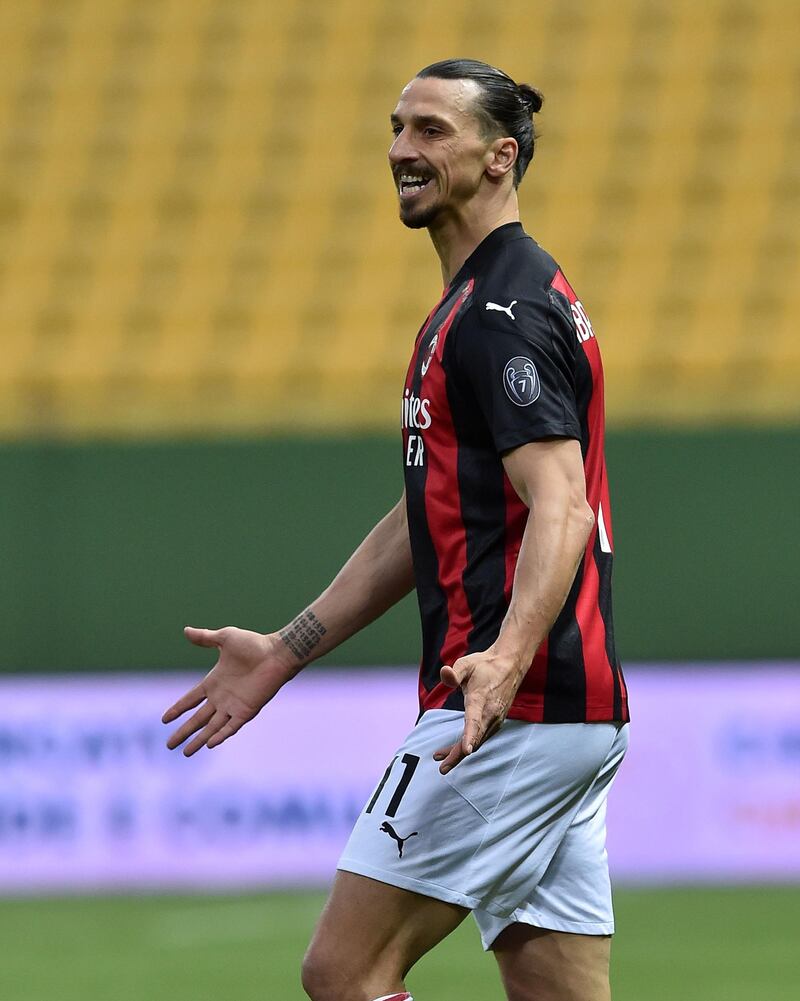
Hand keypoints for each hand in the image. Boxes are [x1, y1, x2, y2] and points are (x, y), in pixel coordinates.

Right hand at [162, 626, 297, 755]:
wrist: (277, 653)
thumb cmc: (254, 644)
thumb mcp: (225, 638)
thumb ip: (205, 638)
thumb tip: (185, 631)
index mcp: (214, 682)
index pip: (191, 699)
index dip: (178, 708)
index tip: (165, 719)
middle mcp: (221, 697)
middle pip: (197, 719)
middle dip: (183, 732)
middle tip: (168, 745)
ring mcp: (233, 706)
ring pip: (211, 728)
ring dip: (198, 740)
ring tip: (185, 753)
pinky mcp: (247, 711)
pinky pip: (231, 727)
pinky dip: (221, 736)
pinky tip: (209, 744)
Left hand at [433, 649, 525, 773]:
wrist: (510, 666)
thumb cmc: (484, 665)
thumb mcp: (466, 664)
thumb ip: (454, 672)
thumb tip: (444, 673)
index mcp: (480, 699)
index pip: (474, 720)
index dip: (470, 735)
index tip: (466, 750)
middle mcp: (490, 713)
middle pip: (475, 738)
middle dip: (458, 755)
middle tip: (442, 768)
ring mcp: (495, 719)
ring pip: (478, 741)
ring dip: (460, 752)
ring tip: (440, 756)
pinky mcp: (496, 722)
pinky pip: (482, 737)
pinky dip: (469, 745)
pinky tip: (456, 749)